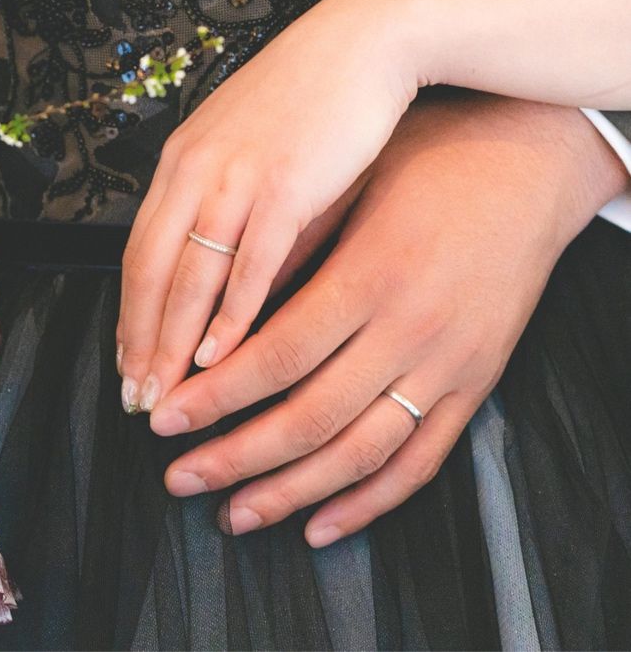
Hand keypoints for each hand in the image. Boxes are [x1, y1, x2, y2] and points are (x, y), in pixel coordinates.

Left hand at [116, 0, 417, 412]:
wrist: (367, 39)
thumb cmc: (313, 99)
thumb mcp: (254, 153)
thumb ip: (234, 217)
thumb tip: (223, 282)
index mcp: (182, 161)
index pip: (139, 253)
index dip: (130, 314)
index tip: (128, 363)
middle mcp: (195, 170)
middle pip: (152, 272)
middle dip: (141, 342)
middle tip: (136, 398)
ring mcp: (236, 177)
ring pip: (190, 275)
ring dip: (174, 342)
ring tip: (167, 393)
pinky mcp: (285, 184)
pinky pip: (248, 262)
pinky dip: (231, 314)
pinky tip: (222, 356)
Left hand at [149, 90, 628, 544]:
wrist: (528, 168)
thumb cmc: (425, 167)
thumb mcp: (347, 194)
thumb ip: (286, 257)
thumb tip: (212, 317)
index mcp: (370, 277)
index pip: (277, 357)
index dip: (214, 396)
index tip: (163, 417)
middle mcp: (411, 329)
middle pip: (310, 416)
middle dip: (234, 456)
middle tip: (178, 478)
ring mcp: (450, 365)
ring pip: (361, 451)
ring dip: (290, 492)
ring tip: (235, 514)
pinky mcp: (476, 386)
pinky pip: (422, 461)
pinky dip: (370, 503)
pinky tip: (319, 525)